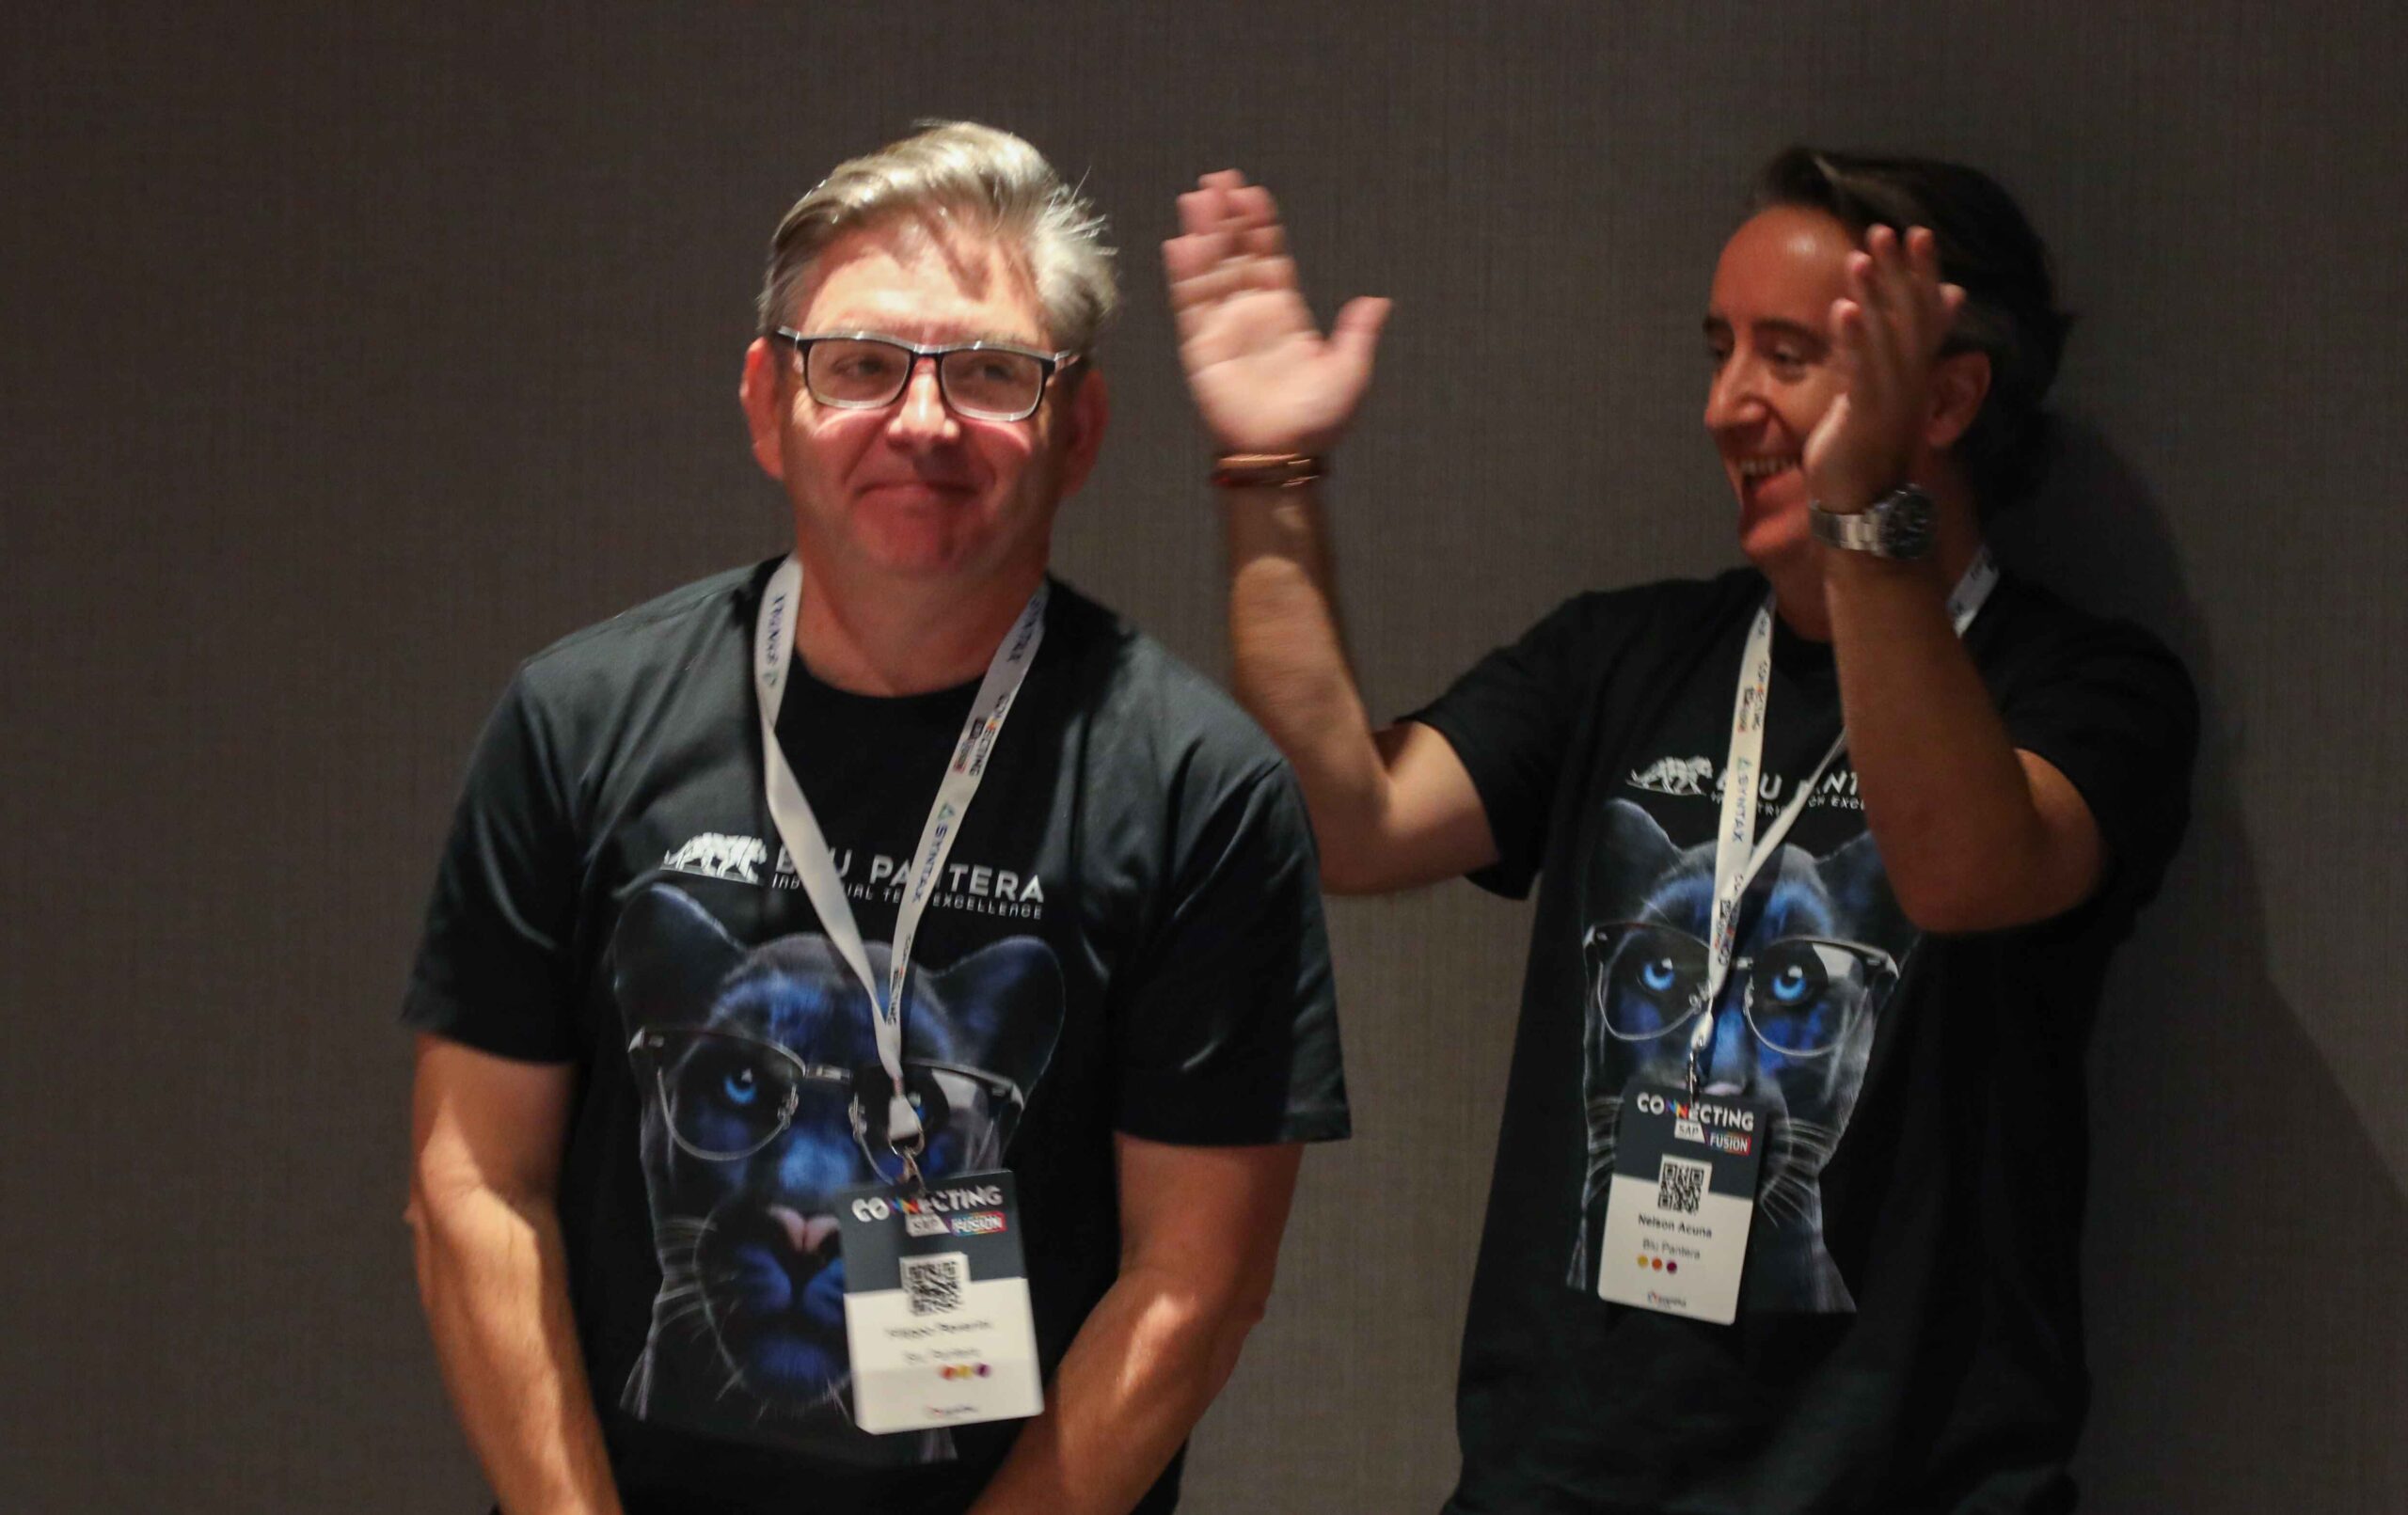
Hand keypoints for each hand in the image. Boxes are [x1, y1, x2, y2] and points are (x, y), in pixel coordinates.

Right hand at [1164, 170, 1390, 456]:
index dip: (1261, 227)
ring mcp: (1224, 328)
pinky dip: (1185, 273)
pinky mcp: (1201, 347)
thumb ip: (1358, 333)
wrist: (1282, 455)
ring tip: (1198, 197)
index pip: (1270, 259)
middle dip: (1228, 218)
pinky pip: (1190, 304)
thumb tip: (1378, 301)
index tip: (1254, 193)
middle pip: (1236, 255)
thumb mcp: (1350, 372)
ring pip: (1211, 270)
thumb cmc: (1318, 420)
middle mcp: (1252, 314)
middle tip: (1219, 179)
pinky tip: (1181, 242)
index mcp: (1286, 315)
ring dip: (1204, 234)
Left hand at [1801, 225, 1965, 510]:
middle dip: (1900, 272)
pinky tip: (1841, 309)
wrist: (1863, 501)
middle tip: (1889, 229)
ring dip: (1873, 296)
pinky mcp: (1865, 415)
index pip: (1924, 311)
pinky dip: (1853, 339)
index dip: (1922, 272)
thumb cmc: (1868, 443)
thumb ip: (1899, 352)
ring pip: (1885, 337)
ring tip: (1860, 256)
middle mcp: (1910, 378)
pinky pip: (1861, 371)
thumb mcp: (1885, 392)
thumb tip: (1931, 313)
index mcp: (1914, 370)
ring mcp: (1890, 396)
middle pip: (1910, 315)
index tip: (1917, 232)